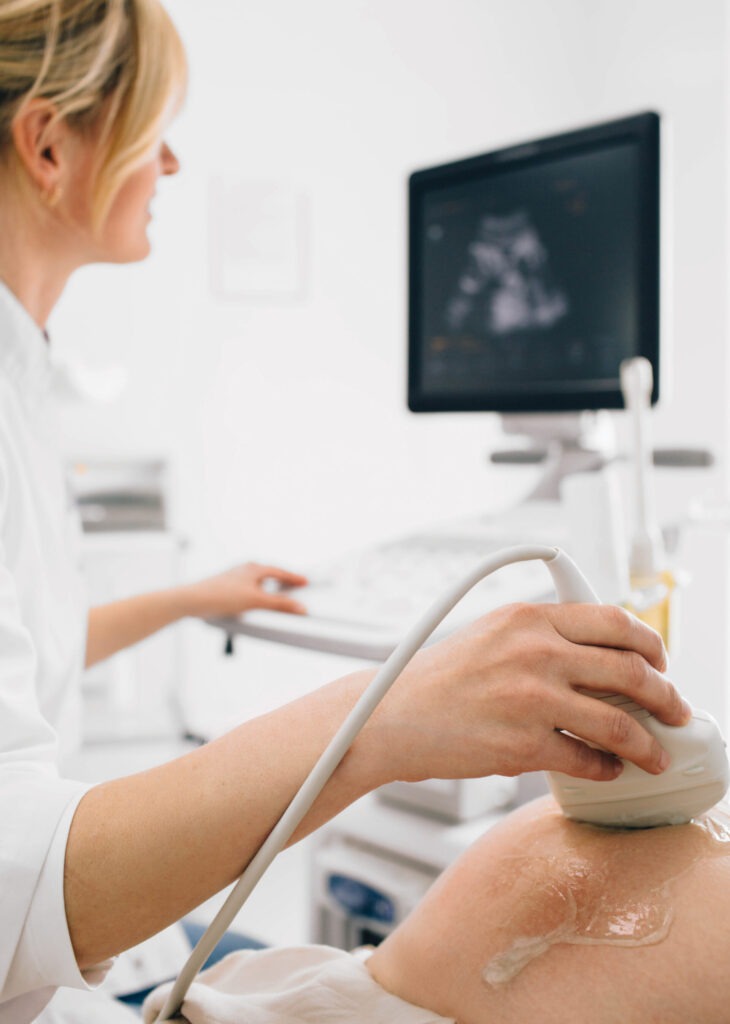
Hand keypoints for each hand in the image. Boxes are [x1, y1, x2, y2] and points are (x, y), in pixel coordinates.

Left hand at [181, 562, 308, 618]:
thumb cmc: (220, 596)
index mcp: (254, 568)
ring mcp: (234, 577)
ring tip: (276, 598)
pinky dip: (256, 594)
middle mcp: (244, 569)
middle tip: (294, 587)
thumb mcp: (255, 601)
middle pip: (269, 574)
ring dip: (268, 589)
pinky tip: (253, 605)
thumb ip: (279, 604)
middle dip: (282, 581)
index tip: (305, 581)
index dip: (294, 578)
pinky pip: (247, 589)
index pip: (280, 571)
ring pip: (257, 582)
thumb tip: (299, 606)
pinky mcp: (225, 587)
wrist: (192, 600)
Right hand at [367, 602, 689, 784]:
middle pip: (630, 670)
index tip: (660, 661)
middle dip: (666, 695)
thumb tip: (597, 657)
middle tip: (675, 709)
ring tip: (656, 754)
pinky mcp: (523, 746)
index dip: (651, 643)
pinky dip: (607, 769)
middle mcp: (535, 652)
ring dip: (649, 744)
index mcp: (529, 617)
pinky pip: (588, 761)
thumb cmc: (435, 679)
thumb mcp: (490, 634)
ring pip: (620, 723)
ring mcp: (532, 699)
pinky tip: (608, 769)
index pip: (615, 621)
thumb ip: (541, 636)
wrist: (389, 715)